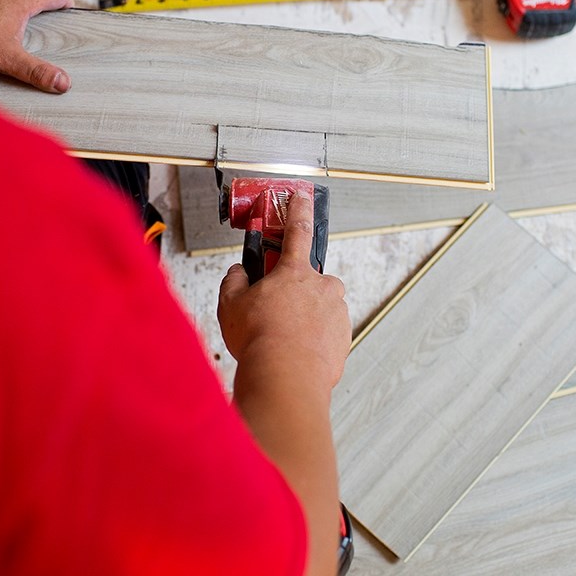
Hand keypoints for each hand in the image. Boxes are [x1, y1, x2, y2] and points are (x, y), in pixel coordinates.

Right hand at [217, 191, 350, 388]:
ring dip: (307, 316)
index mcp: (294, 272)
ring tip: (284, 336)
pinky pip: (328, 331)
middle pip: (311, 278)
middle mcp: (322, 288)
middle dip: (297, 289)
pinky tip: (295, 351)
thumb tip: (238, 273)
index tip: (302, 197)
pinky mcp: (344, 338)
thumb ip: (234, 281)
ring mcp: (336, 313)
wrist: (287, 378)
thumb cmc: (261, 341)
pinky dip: (315, 338)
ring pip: (321, 306)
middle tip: (277, 307)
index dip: (298, 210)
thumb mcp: (231, 305)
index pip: (297, 230)